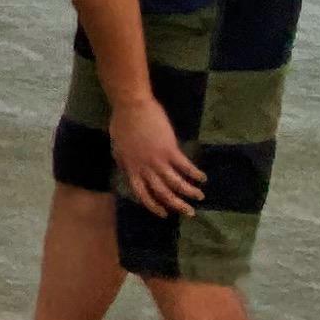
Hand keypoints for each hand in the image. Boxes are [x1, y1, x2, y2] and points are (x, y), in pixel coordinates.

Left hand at [107, 97, 204, 217]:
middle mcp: (146, 169)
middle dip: (177, 205)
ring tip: (200, 196)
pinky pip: (185, 166)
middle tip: (189, 212)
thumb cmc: (122, 123)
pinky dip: (194, 173)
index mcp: (132, 170)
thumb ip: (126, 163)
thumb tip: (129, 172)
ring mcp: (158, 160)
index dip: (154, 206)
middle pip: (163, 193)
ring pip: (176, 183)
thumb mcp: (118, 149)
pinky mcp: (170, 149)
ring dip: (190, 192)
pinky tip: (202, 177)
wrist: (131, 106)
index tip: (164, 213)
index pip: (143, 195)